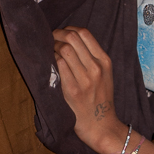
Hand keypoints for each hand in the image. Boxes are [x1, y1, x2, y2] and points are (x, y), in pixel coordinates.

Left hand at [53, 26, 124, 153]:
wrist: (101, 125)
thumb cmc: (100, 98)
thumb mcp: (105, 74)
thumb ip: (92, 57)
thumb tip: (70, 39)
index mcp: (105, 61)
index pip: (84, 33)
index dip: (69, 29)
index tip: (61, 33)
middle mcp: (96, 68)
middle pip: (72, 37)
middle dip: (57, 34)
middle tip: (50, 39)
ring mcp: (84, 79)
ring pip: (64, 49)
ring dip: (52, 47)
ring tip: (49, 52)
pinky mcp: (71, 90)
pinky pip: (58, 65)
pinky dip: (51, 60)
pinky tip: (49, 64)